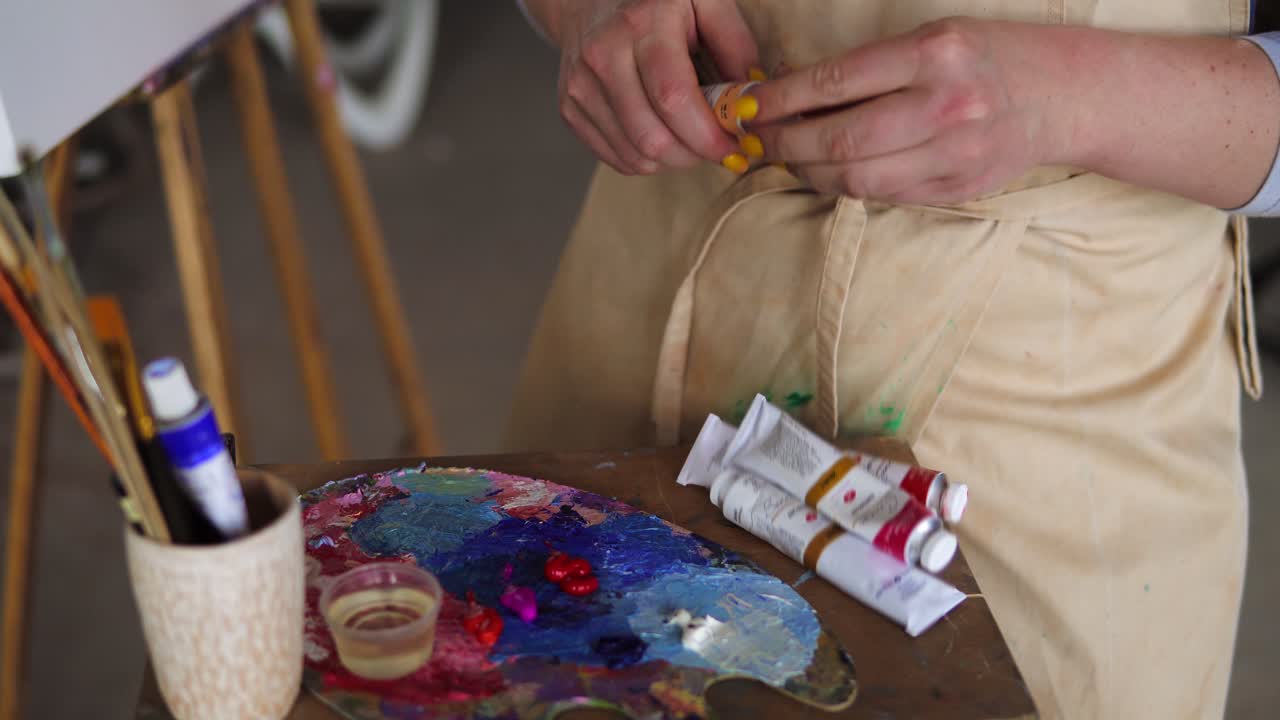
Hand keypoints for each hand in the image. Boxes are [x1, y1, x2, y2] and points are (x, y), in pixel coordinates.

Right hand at [553, 0, 759, 173]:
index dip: (707, 135)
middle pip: (652, 137)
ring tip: (691, 140)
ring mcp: (580, 86)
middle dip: (694, 155)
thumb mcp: (704, 0)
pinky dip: (648, 160)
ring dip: (673, 161)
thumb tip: (752, 98)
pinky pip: (617, 158)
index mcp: (641, 25)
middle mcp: (603, 56)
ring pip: (635, 155)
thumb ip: (735, 43)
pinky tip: (664, 137)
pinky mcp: (569, 108)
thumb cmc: (656, 1)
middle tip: (716, 147)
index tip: (734, 146)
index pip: (674, 99)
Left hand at [751, 18, 1064, 202]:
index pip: (834, 83)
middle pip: (838, 141)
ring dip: (808, 172)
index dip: (779, 100)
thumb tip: (790, 98)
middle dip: (783, 144)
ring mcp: (953, 154)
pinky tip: (830, 171)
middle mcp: (944, 105)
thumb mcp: (932, 39)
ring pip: (855, 179)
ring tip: (789, 157)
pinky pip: (882, 195)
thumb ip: (869, 70)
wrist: (1062, 95)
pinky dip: (846, 185)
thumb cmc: (984, 58)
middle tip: (755, 141)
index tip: (745, 108)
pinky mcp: (955, 189)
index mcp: (934, 54)